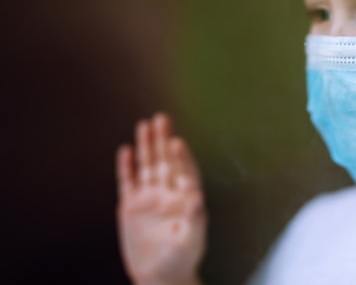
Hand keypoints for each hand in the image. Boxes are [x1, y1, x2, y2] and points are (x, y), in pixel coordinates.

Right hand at [116, 113, 206, 284]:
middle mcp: (168, 193)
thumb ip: (195, 219)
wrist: (159, 276)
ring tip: (144, 125)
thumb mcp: (191, 241)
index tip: (177, 141)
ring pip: (147, 166)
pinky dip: (126, 167)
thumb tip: (198, 197)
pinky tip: (125, 150)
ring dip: (146, 147)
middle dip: (163, 141)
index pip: (185, 171)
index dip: (182, 156)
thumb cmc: (181, 259)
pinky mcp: (131, 207)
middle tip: (162, 118)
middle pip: (165, 161)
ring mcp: (149, 198)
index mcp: (186, 198)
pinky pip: (128, 182)